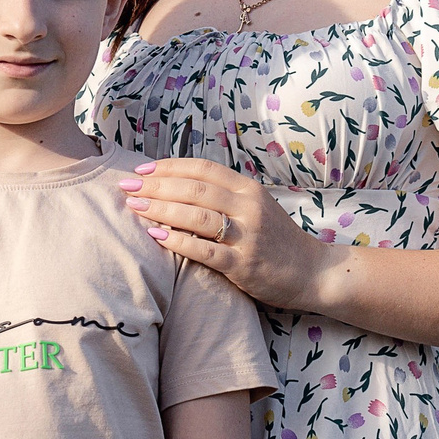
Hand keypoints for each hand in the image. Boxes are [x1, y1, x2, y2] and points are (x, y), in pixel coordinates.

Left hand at [117, 158, 338, 311]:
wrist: (312, 272)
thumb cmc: (276, 240)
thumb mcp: (255, 207)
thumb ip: (224, 195)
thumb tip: (179, 184)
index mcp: (248, 189)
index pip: (202, 169)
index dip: (169, 166)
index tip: (141, 169)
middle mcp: (248, 207)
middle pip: (194, 189)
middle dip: (156, 186)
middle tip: (127, 187)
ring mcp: (247, 236)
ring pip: (196, 216)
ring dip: (161, 209)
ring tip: (134, 207)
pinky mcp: (244, 265)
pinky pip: (204, 250)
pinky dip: (177, 241)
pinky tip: (155, 235)